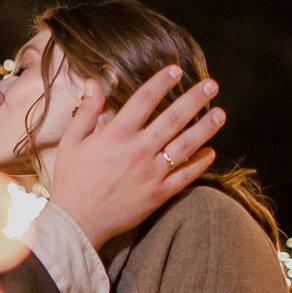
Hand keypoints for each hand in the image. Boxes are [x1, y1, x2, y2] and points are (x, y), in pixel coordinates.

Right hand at [39, 67, 223, 247]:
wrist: (77, 222)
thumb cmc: (72, 180)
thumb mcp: (71, 141)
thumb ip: (86, 111)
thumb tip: (95, 83)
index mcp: (116, 135)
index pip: (144, 100)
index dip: (161, 82)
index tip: (176, 70)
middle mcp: (138, 150)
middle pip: (173, 118)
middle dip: (195, 99)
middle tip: (212, 86)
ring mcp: (151, 173)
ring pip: (185, 145)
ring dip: (205, 128)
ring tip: (220, 114)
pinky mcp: (159, 194)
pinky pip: (185, 176)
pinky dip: (199, 163)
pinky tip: (210, 152)